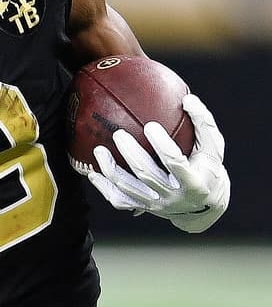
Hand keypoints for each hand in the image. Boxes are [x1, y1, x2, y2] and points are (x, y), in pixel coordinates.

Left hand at [84, 94, 228, 232]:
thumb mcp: (213, 147)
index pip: (175, 162)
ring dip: (111, 170)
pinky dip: (104, 188)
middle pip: (147, 175)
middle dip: (131, 154)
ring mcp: (157, 205)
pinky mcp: (144, 208)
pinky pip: (120, 200)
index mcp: (194, 181)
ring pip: (129, 190)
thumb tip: (187, 99)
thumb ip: (203, 123)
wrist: (205, 204)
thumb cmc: (208, 167)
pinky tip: (93, 173)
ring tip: (99, 150)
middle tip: (118, 134)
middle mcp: (174, 196)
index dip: (161, 145)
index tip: (150, 125)